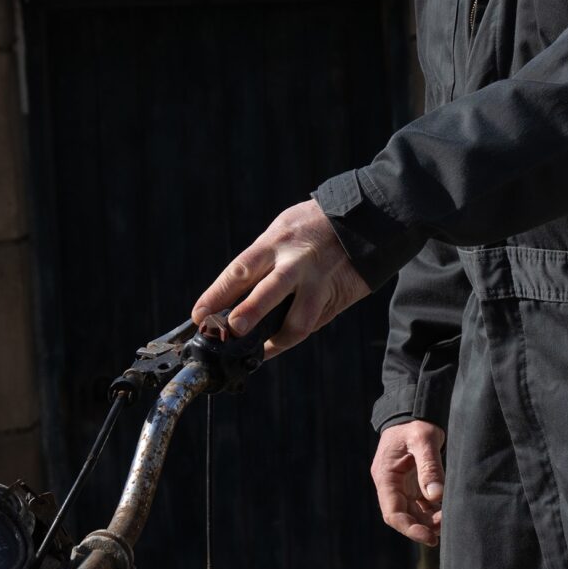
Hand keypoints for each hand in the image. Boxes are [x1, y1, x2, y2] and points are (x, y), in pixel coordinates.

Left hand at [189, 199, 369, 357]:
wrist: (368, 217)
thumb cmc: (314, 224)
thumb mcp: (284, 228)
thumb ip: (263, 259)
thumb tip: (234, 295)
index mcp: (276, 241)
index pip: (241, 270)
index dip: (217, 294)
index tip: (199, 315)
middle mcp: (297, 262)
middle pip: (270, 290)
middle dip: (250, 312)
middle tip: (232, 331)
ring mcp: (320, 282)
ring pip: (300, 319)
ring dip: (278, 339)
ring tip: (260, 350)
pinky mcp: (337, 297)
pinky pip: (315, 323)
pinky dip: (295, 335)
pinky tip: (280, 341)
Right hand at [372, 419, 445, 544]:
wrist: (414, 410)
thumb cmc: (416, 422)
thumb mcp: (424, 439)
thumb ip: (430, 467)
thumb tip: (436, 496)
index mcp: (386, 476)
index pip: (392, 512)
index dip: (409, 528)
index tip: (429, 537)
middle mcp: (390, 484)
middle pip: (402, 516)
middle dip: (422, 527)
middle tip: (444, 532)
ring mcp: (400, 484)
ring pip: (412, 512)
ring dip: (428, 520)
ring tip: (448, 522)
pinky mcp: (412, 482)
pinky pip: (420, 503)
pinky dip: (433, 510)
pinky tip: (447, 512)